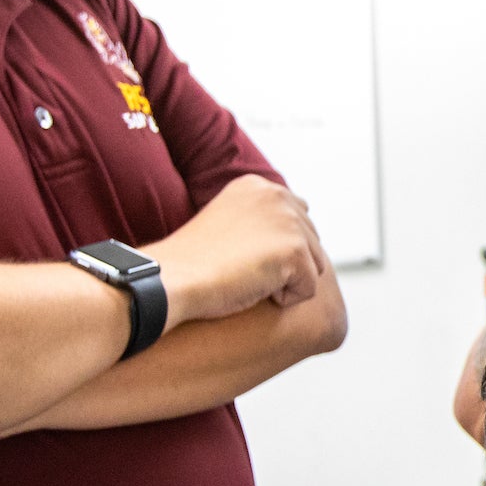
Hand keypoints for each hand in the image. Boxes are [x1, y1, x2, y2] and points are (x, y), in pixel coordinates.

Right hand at [146, 174, 328, 325]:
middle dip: (283, 266)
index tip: (239, 255)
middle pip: (310, 245)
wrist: (172, 279)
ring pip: (313, 267)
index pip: (297, 219)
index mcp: (258, 185)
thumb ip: (262, 220)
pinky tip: (250, 288)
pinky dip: (283, 300)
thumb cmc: (194, 262)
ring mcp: (288, 221)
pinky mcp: (294, 250)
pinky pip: (307, 290)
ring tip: (245, 276)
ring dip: (284, 282)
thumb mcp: (229, 224)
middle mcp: (277, 195)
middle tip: (239, 267)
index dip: (274, 249)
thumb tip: (298, 231)